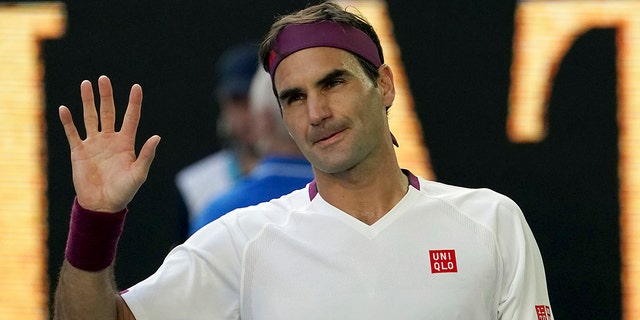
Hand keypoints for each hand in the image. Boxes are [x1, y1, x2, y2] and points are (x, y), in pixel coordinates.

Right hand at [58, 75, 160, 211]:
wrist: (102, 205)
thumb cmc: (124, 191)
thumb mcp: (139, 174)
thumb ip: (146, 155)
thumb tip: (157, 137)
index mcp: (126, 143)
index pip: (131, 117)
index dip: (134, 103)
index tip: (136, 87)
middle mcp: (110, 139)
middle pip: (108, 112)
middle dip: (106, 96)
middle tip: (103, 79)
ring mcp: (94, 144)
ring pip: (90, 117)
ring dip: (87, 101)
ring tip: (85, 84)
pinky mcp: (78, 152)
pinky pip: (73, 133)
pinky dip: (68, 121)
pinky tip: (64, 109)